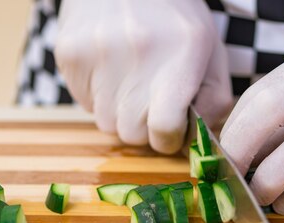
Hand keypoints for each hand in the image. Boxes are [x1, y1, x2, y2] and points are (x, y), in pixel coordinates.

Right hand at [55, 0, 232, 153]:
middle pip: (132, 135)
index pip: (165, 129)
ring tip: (130, 77)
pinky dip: (99, 96)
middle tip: (150, 97)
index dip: (169, 138)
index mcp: (182, 55)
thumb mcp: (210, 52)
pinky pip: (84, 104)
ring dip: (120, 112)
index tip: (171, 127)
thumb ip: (214, 102)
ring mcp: (98, 53)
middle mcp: (138, 53)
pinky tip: (110, 66)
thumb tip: (196, 144)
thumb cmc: (175, 18)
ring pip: (106, 123)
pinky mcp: (69, 54)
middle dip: (144, 127)